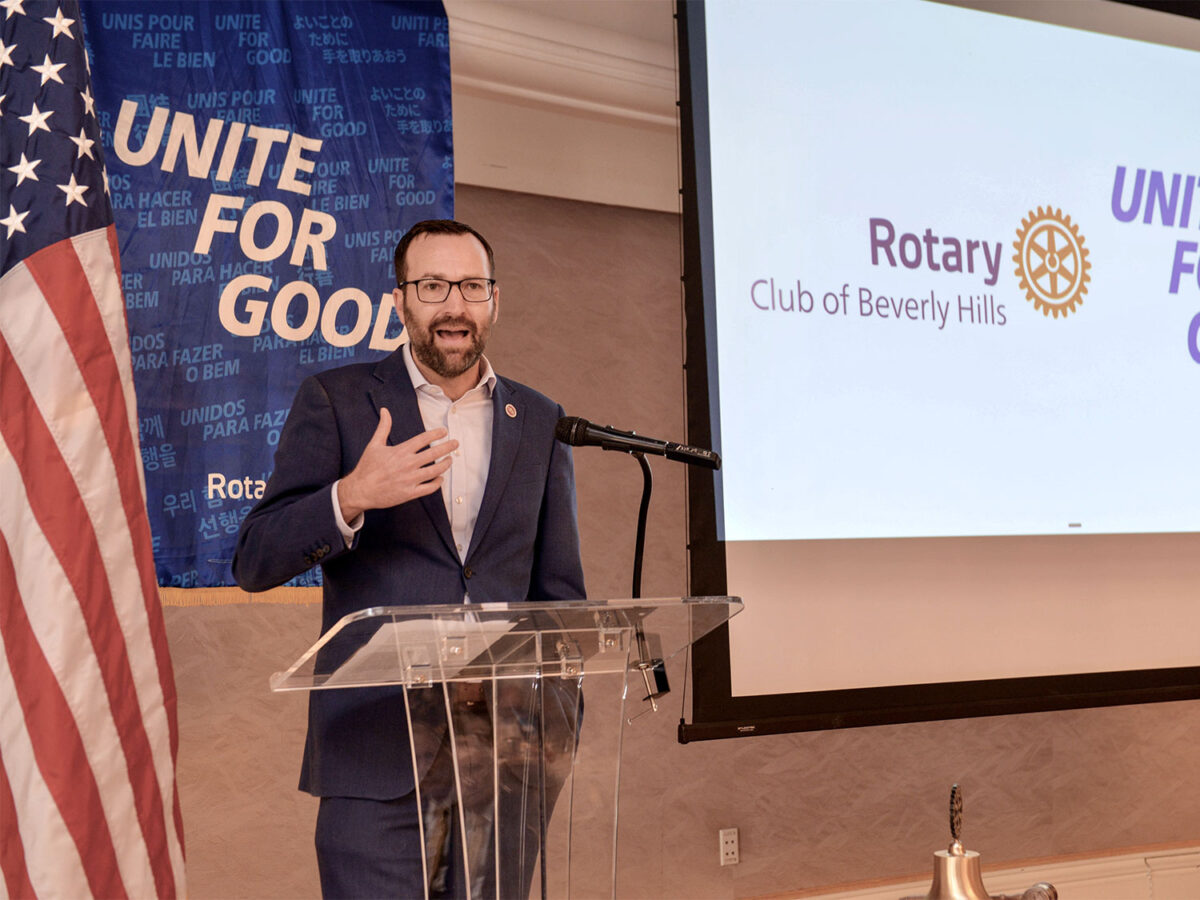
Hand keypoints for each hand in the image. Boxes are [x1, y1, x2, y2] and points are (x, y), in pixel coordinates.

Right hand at [338, 408, 456, 520]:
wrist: (360, 490)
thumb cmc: (367, 467)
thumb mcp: (374, 444)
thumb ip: (383, 427)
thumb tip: (385, 410)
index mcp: (400, 451)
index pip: (423, 439)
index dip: (436, 434)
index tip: (444, 431)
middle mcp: (407, 464)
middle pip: (434, 454)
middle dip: (448, 447)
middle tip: (456, 443)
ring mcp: (410, 479)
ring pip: (435, 471)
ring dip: (446, 464)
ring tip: (450, 459)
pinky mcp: (410, 493)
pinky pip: (429, 488)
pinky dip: (438, 483)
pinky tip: (440, 478)